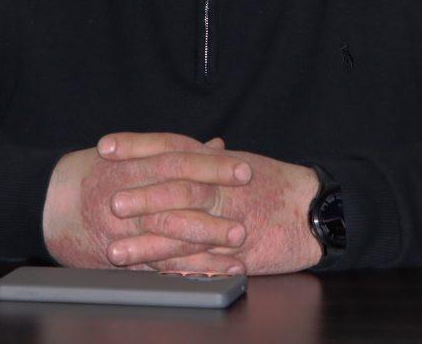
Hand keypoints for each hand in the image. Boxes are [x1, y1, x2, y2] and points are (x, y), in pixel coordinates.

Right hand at [42, 132, 252, 272]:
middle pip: (176, 199)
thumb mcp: (130, 152)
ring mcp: (122, 227)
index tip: (244, 170)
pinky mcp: (118, 255)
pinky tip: (213, 271)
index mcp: (132, 164)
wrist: (45, 203)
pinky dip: (186, 268)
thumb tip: (216, 145)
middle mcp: (127, 194)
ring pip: (167, 235)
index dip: (212, 166)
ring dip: (205, 243)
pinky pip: (155, 264)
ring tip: (237, 247)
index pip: (178, 160)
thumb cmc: (93, 172)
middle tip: (244, 216)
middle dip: (212, 210)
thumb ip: (175, 151)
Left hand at [100, 133, 323, 274]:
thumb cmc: (275, 184)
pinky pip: (203, 262)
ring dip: (148, 242)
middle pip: (177, 186)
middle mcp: (221, 187)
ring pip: (184, 229)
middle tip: (110, 203)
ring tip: (117, 251)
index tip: (106, 146)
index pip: (171, 145)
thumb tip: (174, 150)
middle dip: (141, 195)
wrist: (315, 208)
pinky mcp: (238, 252)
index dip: (137, 145)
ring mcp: (229, 220)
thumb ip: (204, 159)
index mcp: (216, 162)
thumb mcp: (238, 163)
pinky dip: (176, 270)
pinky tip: (152, 277)